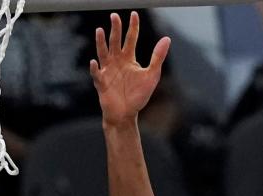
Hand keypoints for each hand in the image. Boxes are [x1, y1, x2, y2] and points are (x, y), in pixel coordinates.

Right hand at [91, 11, 170, 126]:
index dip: (133, 27)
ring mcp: (107, 70)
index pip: (131, 39)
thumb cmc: (138, 96)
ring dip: (101, 42)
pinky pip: (96, 74)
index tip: (134, 14)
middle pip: (115, 41)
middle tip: (115, 16)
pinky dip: (94, 68)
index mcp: (129, 59)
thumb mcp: (152, 76)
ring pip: (103, 53)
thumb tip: (167, 39)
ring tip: (100, 30)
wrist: (125, 114)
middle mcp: (117, 61)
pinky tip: (94, 62)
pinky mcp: (101, 82)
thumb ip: (158, 57)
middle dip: (115, 29)